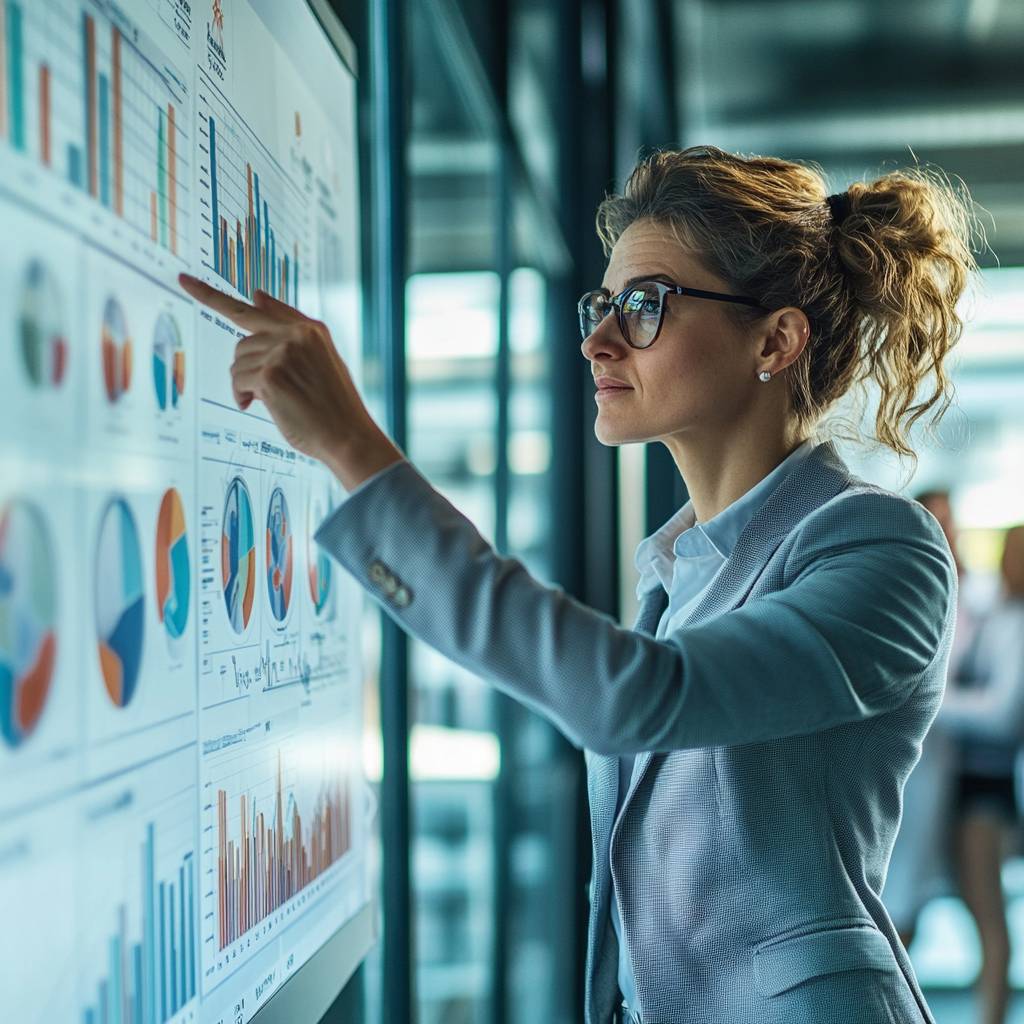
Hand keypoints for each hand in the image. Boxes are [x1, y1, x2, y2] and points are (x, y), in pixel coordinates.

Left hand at [178, 273, 404, 488]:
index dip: (212, 295)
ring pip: (238, 362)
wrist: (349, 435)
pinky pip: (237, 381)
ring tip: (271, 401)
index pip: (257, 307)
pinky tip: (258, 406)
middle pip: (244, 342)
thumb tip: (256, 294)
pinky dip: (242, 397)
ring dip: (246, 385)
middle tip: (264, 391)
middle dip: (248, 368)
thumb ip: (289, 327)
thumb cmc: (335, 405)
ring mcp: (283, 352)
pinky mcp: (270, 374)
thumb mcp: (319, 359)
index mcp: (310, 328)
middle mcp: (296, 334)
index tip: (183, 280)